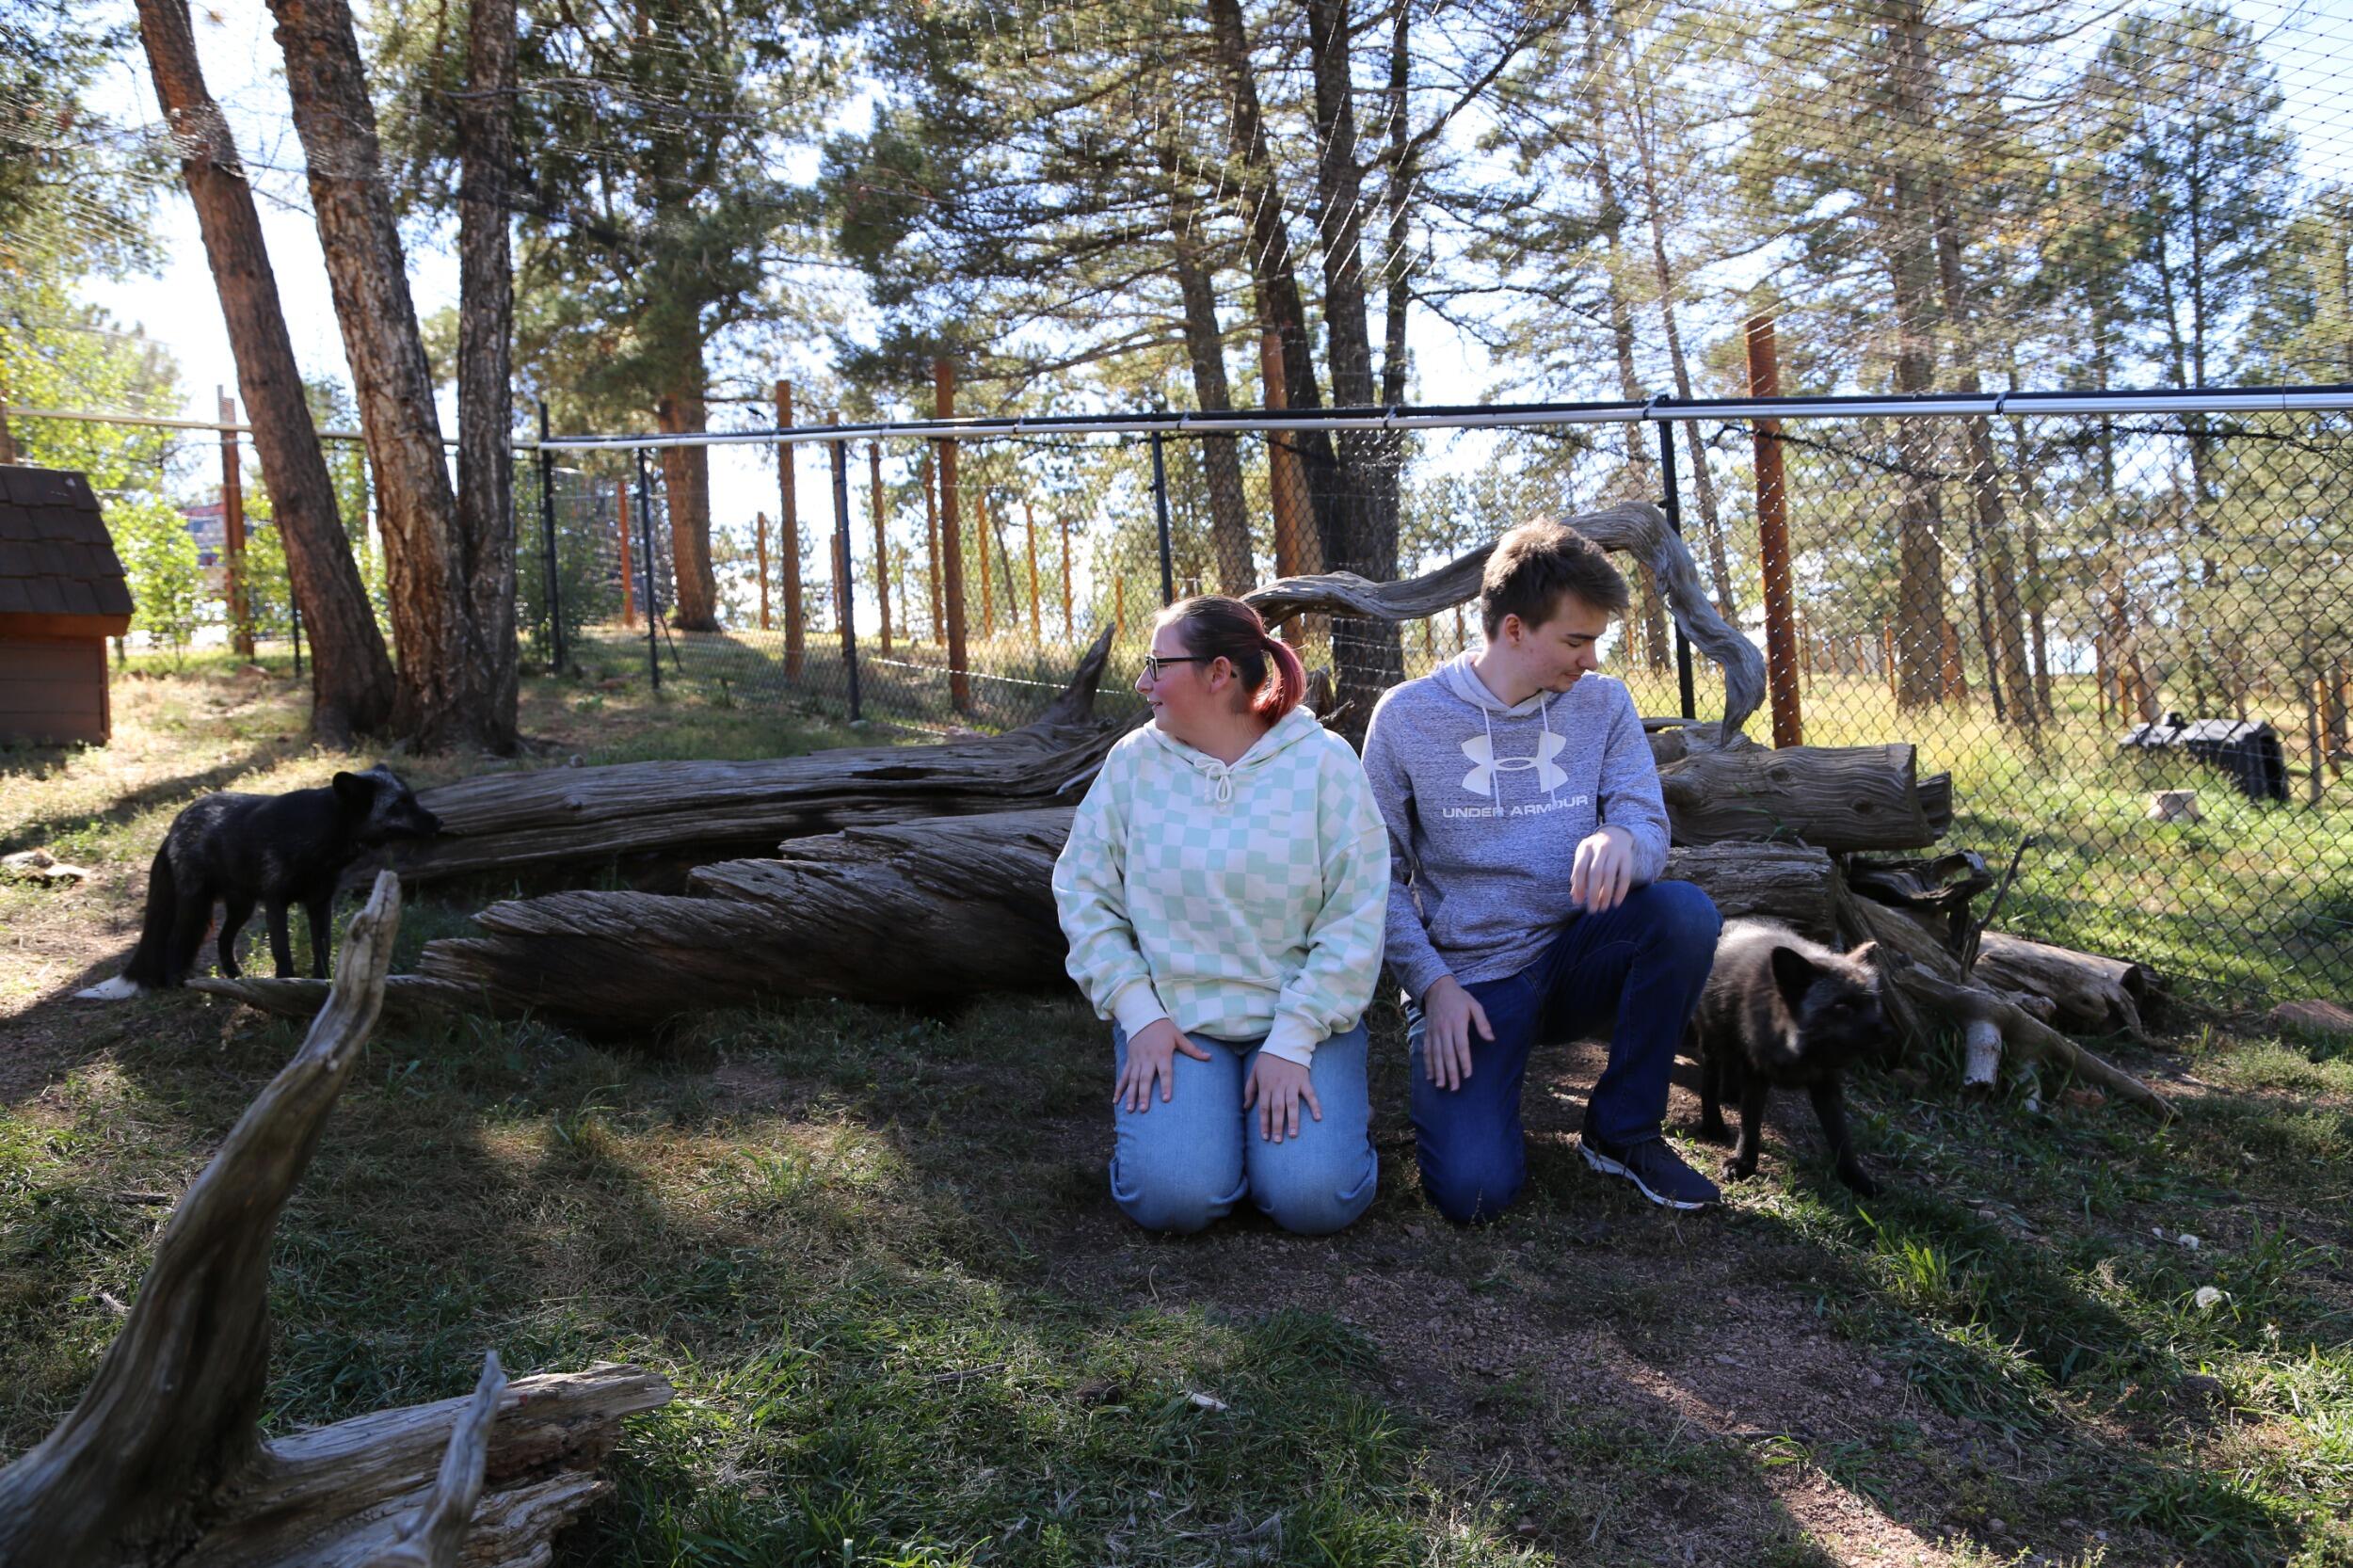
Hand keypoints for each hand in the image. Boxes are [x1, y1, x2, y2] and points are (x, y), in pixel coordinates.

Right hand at [1116, 1019, 1210, 1112]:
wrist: (1143, 1017)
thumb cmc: (1163, 1028)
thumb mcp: (1178, 1036)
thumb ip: (1192, 1049)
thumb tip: (1209, 1057)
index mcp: (1162, 1054)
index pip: (1165, 1072)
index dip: (1166, 1086)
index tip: (1166, 1099)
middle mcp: (1148, 1059)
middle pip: (1145, 1079)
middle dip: (1144, 1095)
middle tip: (1144, 1109)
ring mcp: (1136, 1060)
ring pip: (1132, 1080)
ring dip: (1130, 1095)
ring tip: (1130, 1109)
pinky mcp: (1129, 1060)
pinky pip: (1123, 1076)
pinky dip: (1119, 1088)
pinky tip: (1116, 1100)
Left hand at [1243, 1053, 1322, 1142]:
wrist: (1285, 1042)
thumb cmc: (1268, 1058)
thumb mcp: (1254, 1071)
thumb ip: (1249, 1089)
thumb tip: (1246, 1107)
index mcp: (1265, 1085)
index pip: (1264, 1108)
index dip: (1264, 1123)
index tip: (1265, 1137)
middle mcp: (1278, 1086)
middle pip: (1277, 1109)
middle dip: (1277, 1126)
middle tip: (1278, 1140)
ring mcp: (1292, 1083)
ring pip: (1292, 1104)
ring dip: (1293, 1120)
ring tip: (1293, 1135)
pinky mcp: (1304, 1080)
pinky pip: (1310, 1094)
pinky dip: (1315, 1106)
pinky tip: (1318, 1118)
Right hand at [1420, 975, 1491, 1091]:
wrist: (1437, 987)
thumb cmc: (1459, 998)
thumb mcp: (1474, 1005)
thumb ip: (1483, 1022)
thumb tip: (1491, 1039)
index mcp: (1457, 1023)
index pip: (1461, 1046)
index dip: (1464, 1061)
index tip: (1467, 1075)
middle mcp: (1444, 1029)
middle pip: (1447, 1054)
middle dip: (1451, 1072)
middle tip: (1454, 1088)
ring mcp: (1434, 1032)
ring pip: (1436, 1055)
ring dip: (1438, 1071)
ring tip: (1441, 1085)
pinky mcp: (1428, 1033)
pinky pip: (1427, 1051)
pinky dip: (1428, 1064)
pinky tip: (1430, 1076)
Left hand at [1570, 824, 1635, 912]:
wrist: (1616, 834)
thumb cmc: (1595, 852)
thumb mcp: (1584, 858)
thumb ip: (1578, 875)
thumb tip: (1575, 897)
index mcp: (1586, 847)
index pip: (1580, 868)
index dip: (1579, 886)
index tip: (1578, 902)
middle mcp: (1600, 848)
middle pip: (1595, 873)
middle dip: (1593, 893)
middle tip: (1592, 910)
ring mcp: (1615, 851)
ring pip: (1610, 875)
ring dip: (1606, 894)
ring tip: (1603, 907)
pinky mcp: (1627, 857)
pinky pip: (1625, 876)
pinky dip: (1621, 891)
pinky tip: (1616, 902)